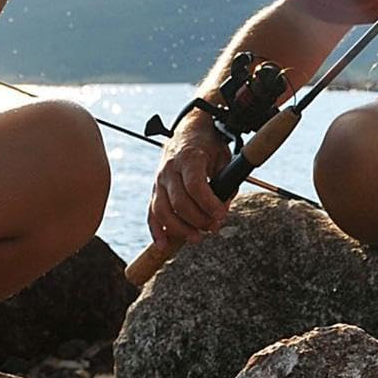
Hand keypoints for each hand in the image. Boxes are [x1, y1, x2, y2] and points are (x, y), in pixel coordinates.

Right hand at [148, 114, 231, 247]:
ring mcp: (159, 181)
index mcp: (189, 158)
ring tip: (197, 237)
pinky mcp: (155, 191)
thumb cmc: (209, 147)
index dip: (208, 203)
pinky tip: (164, 244)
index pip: (195, 185)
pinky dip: (156, 230)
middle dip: (198, 219)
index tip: (221, 215)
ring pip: (162, 211)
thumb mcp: (224, 158)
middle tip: (214, 227)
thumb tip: (222, 210)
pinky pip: (151, 213)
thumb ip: (226, 183)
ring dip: (179, 229)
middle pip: (179, 202)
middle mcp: (169, 170)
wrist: (188, 133)